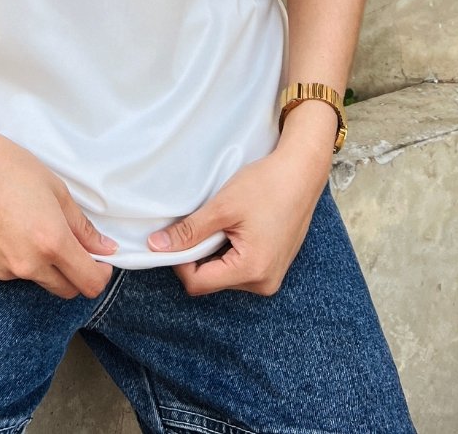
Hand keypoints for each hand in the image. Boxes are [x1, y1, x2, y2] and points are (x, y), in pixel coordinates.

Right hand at [0, 111, 117, 299]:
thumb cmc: (7, 166)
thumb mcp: (55, 189)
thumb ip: (82, 226)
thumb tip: (105, 248)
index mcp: (51, 242)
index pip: (89, 283)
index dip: (102, 275)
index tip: (102, 261)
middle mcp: (27, 264)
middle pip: (65, 290)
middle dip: (76, 273)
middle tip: (72, 244)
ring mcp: (2, 270)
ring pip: (37, 280)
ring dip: (46, 266)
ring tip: (33, 226)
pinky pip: (11, 273)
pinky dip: (19, 260)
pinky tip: (9, 230)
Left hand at [146, 120, 333, 295]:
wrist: (301, 174)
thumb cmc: (267, 186)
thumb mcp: (222, 207)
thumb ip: (189, 231)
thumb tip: (156, 247)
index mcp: (252, 271)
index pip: (198, 283)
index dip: (180, 261)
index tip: (177, 235)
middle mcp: (264, 283)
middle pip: (212, 281)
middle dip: (199, 255)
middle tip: (204, 222)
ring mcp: (271, 277)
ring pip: (224, 274)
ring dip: (215, 252)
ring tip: (225, 222)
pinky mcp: (274, 267)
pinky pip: (240, 268)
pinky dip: (230, 250)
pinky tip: (236, 226)